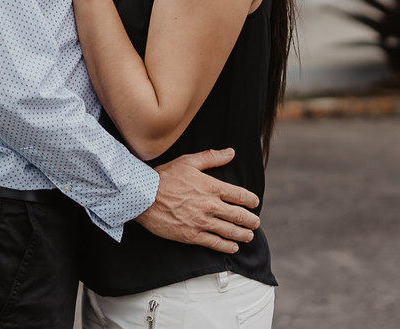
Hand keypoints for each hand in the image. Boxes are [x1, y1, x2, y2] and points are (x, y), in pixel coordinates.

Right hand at [134, 148, 260, 253]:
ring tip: (249, 236)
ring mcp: (201, 222)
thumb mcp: (189, 161)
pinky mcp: (191, 235)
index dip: (251, 200)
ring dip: (243, 234)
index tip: (254, 203)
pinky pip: (214, 243)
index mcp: (212, 187)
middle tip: (255, 223)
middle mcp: (210, 206)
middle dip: (251, 220)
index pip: (240, 195)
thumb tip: (231, 152)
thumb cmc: (165, 176)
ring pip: (230, 231)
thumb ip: (212, 157)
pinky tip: (233, 247)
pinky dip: (227, 246)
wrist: (144, 196)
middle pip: (239, 215)